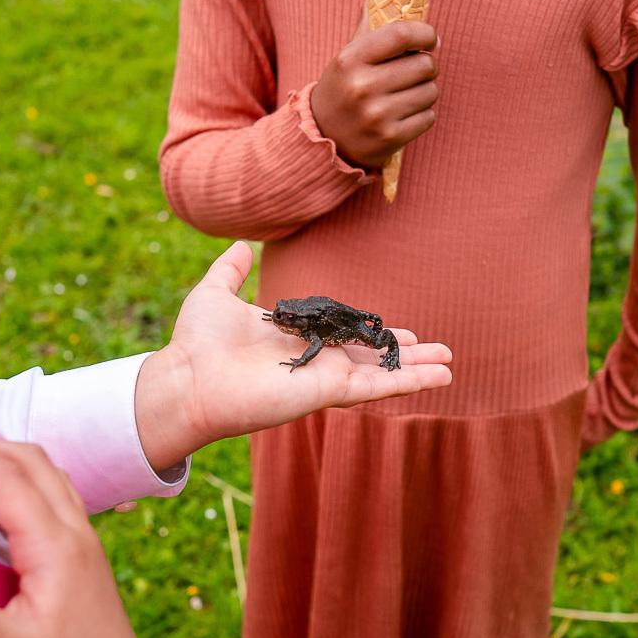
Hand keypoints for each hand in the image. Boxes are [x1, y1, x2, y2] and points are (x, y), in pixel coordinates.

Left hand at [133, 241, 453, 468]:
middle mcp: (315, 361)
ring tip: (450, 367)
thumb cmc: (197, 342)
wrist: (187, 379)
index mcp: (298, 339)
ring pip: (382, 374)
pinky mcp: (327, 392)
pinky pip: (376, 387)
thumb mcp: (216, 293)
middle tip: (440, 350)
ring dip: (417, 370)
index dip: (374, 334)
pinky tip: (438, 378)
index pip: (346, 337)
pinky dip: (409, 382)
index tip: (399, 331)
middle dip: (406, 355)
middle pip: (372, 358)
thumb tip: (240, 246)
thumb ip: (231, 271)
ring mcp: (324, 378)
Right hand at [309, 16, 439, 168]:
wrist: (321, 139)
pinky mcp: (390, 138)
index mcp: (351, 59)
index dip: (425, 33)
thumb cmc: (341, 90)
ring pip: (431, 92)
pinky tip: (404, 115)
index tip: (431, 39)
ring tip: (407, 95)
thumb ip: (366, 28)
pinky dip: (423, 115)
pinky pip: (429, 117)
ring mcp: (377, 115)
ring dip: (426, 91)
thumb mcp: (346, 58)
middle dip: (428, 65)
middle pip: (424, 64)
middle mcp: (363, 86)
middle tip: (416, 71)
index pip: (402, 34)